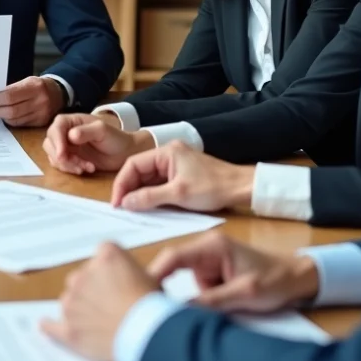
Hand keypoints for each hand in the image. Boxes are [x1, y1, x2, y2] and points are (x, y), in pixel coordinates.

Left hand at [0, 76, 62, 126]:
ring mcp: (41, 113)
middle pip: (11, 110)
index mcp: (34, 87)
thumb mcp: (27, 81)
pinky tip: (1, 118)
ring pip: (15, 119)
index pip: (9, 95)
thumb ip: (11, 89)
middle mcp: (39, 101)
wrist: (58, 93)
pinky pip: (20, 124)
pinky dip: (9, 121)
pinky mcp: (40, 122)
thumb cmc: (38, 86)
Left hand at [39, 242, 157, 360]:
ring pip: (70, 300)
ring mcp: (72, 301)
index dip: (112, 271)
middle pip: (82, 278)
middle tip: (113, 305)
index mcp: (106, 257)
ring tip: (101, 322)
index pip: (102, 256)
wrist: (145, 336)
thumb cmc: (152, 307)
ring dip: (80, 309)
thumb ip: (151, 265)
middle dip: (94, 289)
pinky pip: (52, 326)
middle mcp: (84, 274)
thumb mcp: (154, 278)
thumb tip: (167, 257)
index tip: (120, 282)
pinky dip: (49, 327)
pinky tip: (45, 325)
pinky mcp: (68, 327)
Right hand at [43, 113, 153, 174]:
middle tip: (77, 165)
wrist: (124, 153)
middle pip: (50, 143)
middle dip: (61, 157)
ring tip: (87, 167)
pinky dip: (71, 169)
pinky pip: (61, 165)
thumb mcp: (103, 131)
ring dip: (68, 165)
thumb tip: (70, 136)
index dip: (56, 141)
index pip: (56, 128)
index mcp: (72, 121)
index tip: (62, 155)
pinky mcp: (68, 159)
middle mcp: (65, 133)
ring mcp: (66, 146)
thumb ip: (87, 131)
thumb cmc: (115, 138)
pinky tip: (87, 169)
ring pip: (53, 156)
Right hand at [111, 140, 254, 212]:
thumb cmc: (214, 188)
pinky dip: (152, 192)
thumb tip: (126, 203)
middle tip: (122, 208)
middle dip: (129, 188)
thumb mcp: (178, 195)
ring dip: (140, 192)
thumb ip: (150, 198)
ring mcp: (176, 162)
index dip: (122, 184)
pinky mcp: (183, 172)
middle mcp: (169, 153)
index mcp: (167, 151)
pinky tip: (149, 205)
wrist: (243, 188)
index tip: (117, 203)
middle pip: (140, 170)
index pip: (133, 164)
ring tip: (132, 208)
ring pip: (149, 177)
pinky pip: (160, 181)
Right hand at [149, 232, 319, 312]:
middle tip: (169, 309)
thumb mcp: (244, 293)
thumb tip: (178, 309)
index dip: (154, 274)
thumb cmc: (276, 280)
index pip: (173, 257)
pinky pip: (199, 287)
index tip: (142, 292)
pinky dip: (204, 299)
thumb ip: (211, 301)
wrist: (299, 278)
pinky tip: (220, 305)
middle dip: (175, 290)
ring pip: (186, 282)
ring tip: (218, 306)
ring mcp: (209, 260)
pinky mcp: (214, 272)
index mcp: (212, 246)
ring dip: (196, 297)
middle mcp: (206, 249)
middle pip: (175, 269)